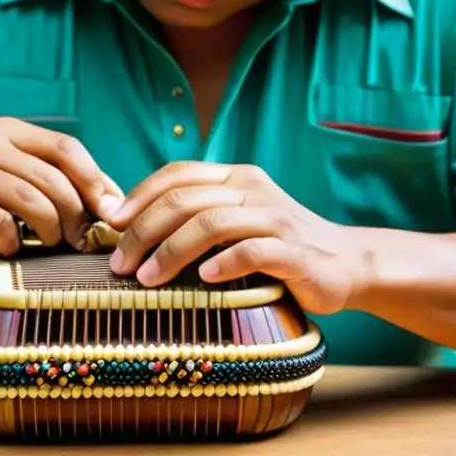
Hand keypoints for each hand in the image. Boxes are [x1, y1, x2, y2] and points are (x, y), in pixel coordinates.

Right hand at [0, 117, 122, 268]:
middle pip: (52, 176)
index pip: (65, 147)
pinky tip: (9, 248)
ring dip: (50, 229)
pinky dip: (13, 241)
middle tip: (83, 241)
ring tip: (51, 245)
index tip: (109, 213)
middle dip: (76, 213)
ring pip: (30, 198)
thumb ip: (57, 187)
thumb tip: (114, 203)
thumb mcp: (17, 189)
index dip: (94, 179)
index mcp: (7, 132)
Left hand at [101, 162, 366, 315]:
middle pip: (184, 200)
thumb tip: (125, 225)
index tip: (110, 223)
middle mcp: (253, 191)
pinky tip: (205, 280)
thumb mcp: (235, 221)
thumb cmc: (276, 246)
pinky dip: (224, 264)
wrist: (346, 262)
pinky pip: (253, 251)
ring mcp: (275, 219)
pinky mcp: (295, 252)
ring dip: (172, 250)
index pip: (177, 174)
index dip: (138, 196)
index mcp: (235, 177)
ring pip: (211, 223)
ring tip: (147, 277)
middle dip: (143, 230)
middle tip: (119, 263)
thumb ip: (193, 216)